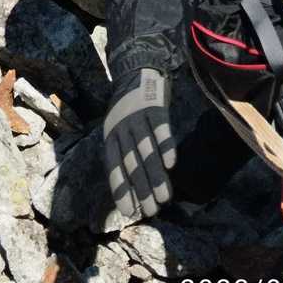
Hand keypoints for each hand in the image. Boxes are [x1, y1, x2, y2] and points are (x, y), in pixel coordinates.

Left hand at [102, 68, 175, 218]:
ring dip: (155, 174)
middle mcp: (122, 126)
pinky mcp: (155, 106)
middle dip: (141, 188)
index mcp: (110, 134)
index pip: (113, 165)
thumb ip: (123, 154)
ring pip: (147, 149)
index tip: (129, 211)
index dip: (121, 188)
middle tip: (151, 210)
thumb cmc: (128, 110)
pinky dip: (165, 145)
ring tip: (164, 197)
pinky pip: (161, 128)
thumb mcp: (118, 129)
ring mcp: (138, 116)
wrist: (136, 71)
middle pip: (132, 161)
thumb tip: (132, 189)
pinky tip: (171, 163)